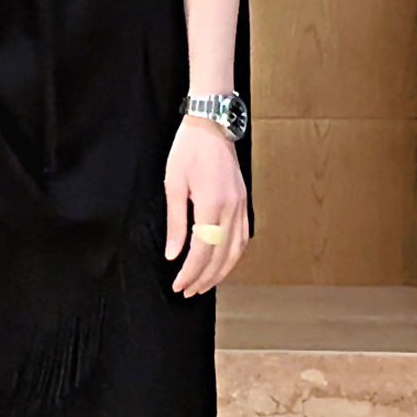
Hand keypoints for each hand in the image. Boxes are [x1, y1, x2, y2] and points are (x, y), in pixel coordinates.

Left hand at [164, 115, 249, 294]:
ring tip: (205, 284)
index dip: (190, 272)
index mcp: (212, 204)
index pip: (203, 250)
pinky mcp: (244, 201)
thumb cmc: (188, 150)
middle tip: (188, 291)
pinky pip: (243, 236)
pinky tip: (222, 263)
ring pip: (236, 250)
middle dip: (204, 278)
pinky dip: (233, 255)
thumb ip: (175, 223)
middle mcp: (232, 208)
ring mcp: (242, 205)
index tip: (178, 285)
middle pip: (221, 255)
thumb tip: (173, 254)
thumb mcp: (173, 185)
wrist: (212, 124)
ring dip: (221, 271)